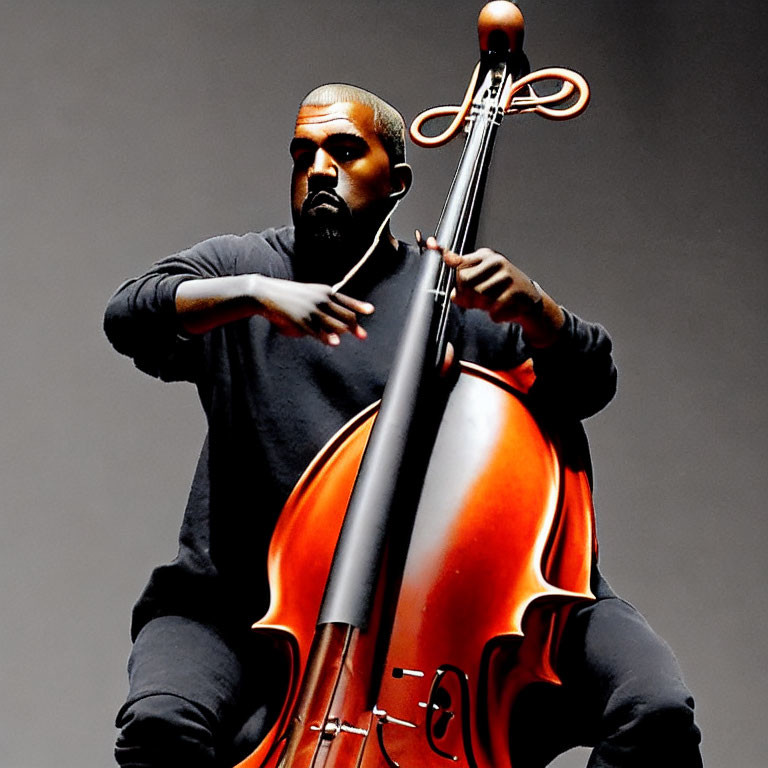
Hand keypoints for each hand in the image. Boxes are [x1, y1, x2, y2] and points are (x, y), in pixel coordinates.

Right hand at [254, 276, 373, 345]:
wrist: (265, 294)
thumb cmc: (287, 297)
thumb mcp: (308, 295)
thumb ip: (323, 307)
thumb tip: (337, 329)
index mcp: (324, 291)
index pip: (347, 300)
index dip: (360, 306)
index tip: (371, 310)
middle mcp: (322, 299)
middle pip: (346, 315)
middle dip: (355, 326)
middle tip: (362, 336)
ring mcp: (313, 310)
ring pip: (336, 325)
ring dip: (341, 333)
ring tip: (341, 339)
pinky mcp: (303, 321)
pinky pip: (319, 332)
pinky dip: (328, 338)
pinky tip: (334, 343)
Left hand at [427, 237, 564, 346]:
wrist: (529, 301)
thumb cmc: (499, 288)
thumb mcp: (481, 274)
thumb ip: (461, 267)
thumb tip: (442, 253)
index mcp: (486, 256)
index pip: (459, 263)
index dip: (448, 266)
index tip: (431, 245)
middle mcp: (497, 262)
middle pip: (465, 281)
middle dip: (467, 296)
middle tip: (476, 301)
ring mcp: (508, 277)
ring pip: (479, 298)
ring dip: (482, 307)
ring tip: (492, 303)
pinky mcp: (516, 294)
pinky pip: (493, 311)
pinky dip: (495, 315)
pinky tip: (502, 309)